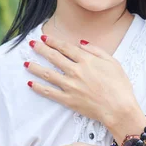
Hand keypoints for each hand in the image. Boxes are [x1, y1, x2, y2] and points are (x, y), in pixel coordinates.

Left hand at [24, 35, 144, 129]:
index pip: (65, 48)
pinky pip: (50, 92)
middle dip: (41, 49)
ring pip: (48, 74)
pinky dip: (39, 88)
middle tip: (31, 44)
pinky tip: (30, 83)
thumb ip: (96, 50)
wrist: (119, 108)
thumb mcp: (113, 62)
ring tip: (25, 62)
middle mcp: (76, 71)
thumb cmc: (120, 85)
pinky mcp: (68, 100)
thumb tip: (81, 42)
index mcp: (87, 60)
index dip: (53, 41)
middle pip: (54, 57)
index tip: (44, 37)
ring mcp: (70, 86)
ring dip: (35, 67)